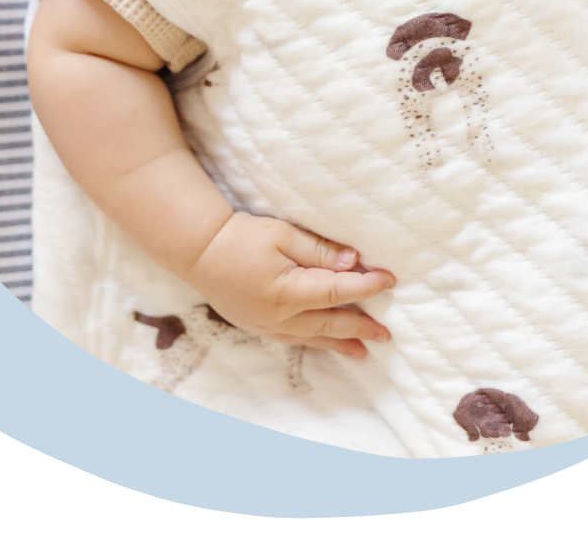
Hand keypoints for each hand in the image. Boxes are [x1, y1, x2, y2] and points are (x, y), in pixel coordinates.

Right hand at [185, 212, 395, 358]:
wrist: (198, 251)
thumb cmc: (240, 237)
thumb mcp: (282, 234)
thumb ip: (318, 251)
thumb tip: (352, 262)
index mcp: (288, 291)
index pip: (338, 291)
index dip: (366, 286)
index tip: (389, 280)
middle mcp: (280, 316)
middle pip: (329, 324)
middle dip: (360, 328)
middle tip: (385, 335)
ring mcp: (267, 325)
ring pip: (312, 338)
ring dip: (339, 344)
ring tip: (362, 353)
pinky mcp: (257, 326)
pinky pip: (293, 340)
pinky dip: (314, 342)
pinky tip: (324, 343)